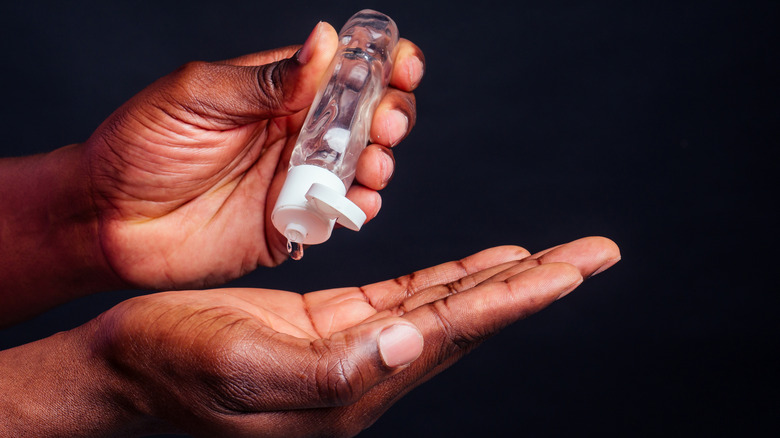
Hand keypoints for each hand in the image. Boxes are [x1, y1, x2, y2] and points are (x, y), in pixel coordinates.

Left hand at [84, 22, 423, 288]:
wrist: (106, 220)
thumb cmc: (140, 146)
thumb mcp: (198, 96)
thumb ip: (267, 79)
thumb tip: (325, 42)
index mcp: (278, 91)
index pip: (344, 69)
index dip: (381, 63)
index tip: (401, 65)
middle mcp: (295, 133)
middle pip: (367, 117)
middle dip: (391, 114)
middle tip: (384, 124)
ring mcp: (296, 179)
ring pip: (363, 165)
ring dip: (380, 160)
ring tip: (372, 163)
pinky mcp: (292, 224)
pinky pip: (340, 214)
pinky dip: (360, 207)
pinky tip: (358, 201)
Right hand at [84, 237, 617, 436]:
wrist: (132, 366)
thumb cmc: (175, 364)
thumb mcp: (244, 368)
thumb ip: (333, 369)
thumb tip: (412, 342)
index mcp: (356, 385)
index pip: (456, 331)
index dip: (517, 297)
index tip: (573, 270)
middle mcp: (371, 370)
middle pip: (472, 318)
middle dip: (537, 285)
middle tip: (597, 255)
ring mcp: (358, 347)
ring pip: (449, 306)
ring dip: (505, 278)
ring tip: (557, 258)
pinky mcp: (338, 325)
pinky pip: (410, 298)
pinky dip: (452, 278)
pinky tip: (483, 265)